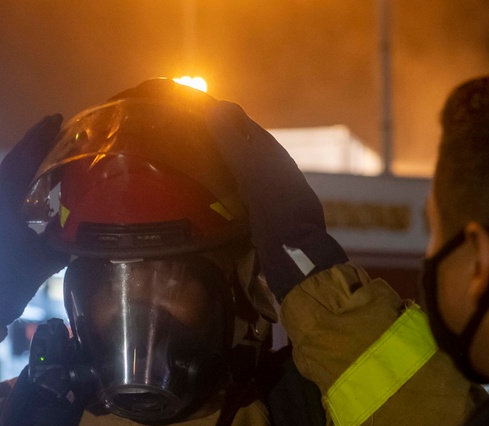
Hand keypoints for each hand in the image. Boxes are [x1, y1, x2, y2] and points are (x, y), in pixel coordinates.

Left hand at [0, 114, 68, 325]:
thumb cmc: (2, 282)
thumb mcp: (41, 261)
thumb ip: (63, 240)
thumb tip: (85, 226)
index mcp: (0, 201)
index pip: (22, 158)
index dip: (40, 137)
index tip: (57, 120)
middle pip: (14, 170)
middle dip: (38, 156)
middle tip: (63, 147)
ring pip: (6, 188)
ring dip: (28, 180)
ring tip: (54, 179)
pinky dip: (18, 199)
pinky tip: (35, 209)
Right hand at [207, 102, 347, 300]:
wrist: (296, 258)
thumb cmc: (277, 213)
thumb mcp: (254, 175)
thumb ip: (237, 144)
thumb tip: (218, 106)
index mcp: (275, 158)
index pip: (248, 129)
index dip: (226, 120)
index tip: (199, 114)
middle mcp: (278, 174)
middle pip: (248, 151)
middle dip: (224, 143)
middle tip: (192, 140)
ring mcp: (276, 197)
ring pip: (247, 174)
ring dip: (227, 168)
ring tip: (199, 167)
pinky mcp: (269, 218)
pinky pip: (246, 196)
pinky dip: (231, 191)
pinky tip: (218, 197)